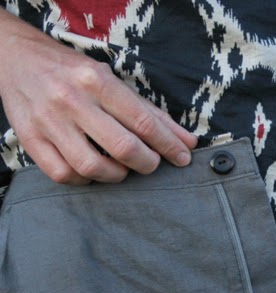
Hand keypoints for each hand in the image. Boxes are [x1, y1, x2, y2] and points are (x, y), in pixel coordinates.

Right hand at [0, 10, 196, 184]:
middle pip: (123, 147)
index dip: (169, 145)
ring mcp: (48, 122)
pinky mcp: (30, 140)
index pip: (144, 121)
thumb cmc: (73, 72)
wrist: (16, 58)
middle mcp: (72, 100)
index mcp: (96, 81)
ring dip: (117, 175)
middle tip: (152, 163)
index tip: (183, 157)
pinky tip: (94, 171)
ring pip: (92, 167)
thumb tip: (187, 141)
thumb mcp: (112, 81)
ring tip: (123, 168)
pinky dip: (85, 180)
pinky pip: (64, 175)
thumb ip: (151, 113)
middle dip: (147, 163)